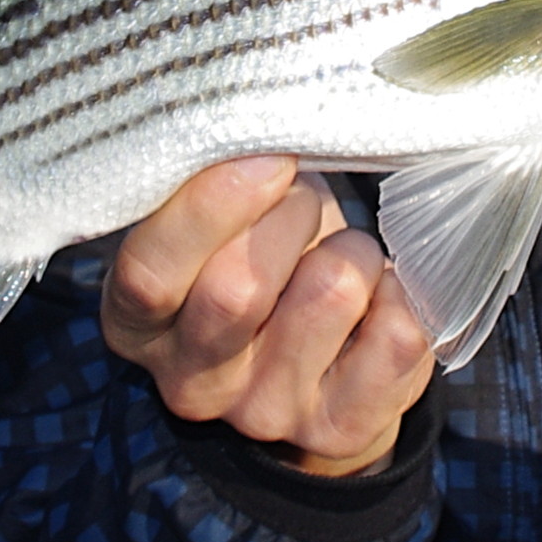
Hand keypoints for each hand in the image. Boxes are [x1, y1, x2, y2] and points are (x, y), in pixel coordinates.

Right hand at [102, 156, 435, 476]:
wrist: (321, 364)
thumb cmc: (261, 255)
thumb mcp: (217, 220)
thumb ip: (213, 181)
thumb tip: (260, 113)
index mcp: (138, 323)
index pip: (151, 274)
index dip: (211, 206)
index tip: (269, 156)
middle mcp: (191, 382)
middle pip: (240, 288)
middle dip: (291, 214)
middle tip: (303, 200)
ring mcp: (266, 413)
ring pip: (332, 293)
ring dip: (353, 250)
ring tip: (341, 257)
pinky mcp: (343, 428)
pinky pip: (399, 333)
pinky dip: (404, 290)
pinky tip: (380, 295)